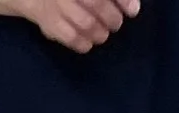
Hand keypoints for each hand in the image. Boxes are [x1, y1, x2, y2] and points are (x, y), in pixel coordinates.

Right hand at [13, 0, 136, 52]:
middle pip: (96, 3)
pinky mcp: (45, 19)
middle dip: (112, 18)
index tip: (133, 11)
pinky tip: (87, 42)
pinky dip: (82, 43)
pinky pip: (69, 36)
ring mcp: (54, 3)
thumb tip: (132, 8)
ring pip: (85, 22)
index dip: (123, 0)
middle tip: (115, 24)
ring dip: (99, 33)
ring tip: (102, 34)